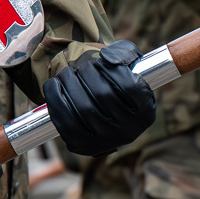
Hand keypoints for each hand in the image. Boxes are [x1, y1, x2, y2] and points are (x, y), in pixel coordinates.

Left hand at [43, 40, 157, 154]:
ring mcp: (105, 142)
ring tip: (66, 73)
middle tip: (81, 65)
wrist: (102, 114)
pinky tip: (54, 85)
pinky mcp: (83, 146)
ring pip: (84, 107)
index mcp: (145, 111)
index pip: (130, 86)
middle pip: (104, 95)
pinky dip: (55, 99)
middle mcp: (129, 131)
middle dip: (87, 73)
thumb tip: (108, 58)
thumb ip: (124, 52)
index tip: (102, 61)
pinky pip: (65, 121)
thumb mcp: (128, 64)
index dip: (113, 69)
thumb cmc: (115, 83)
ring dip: (69, 83)